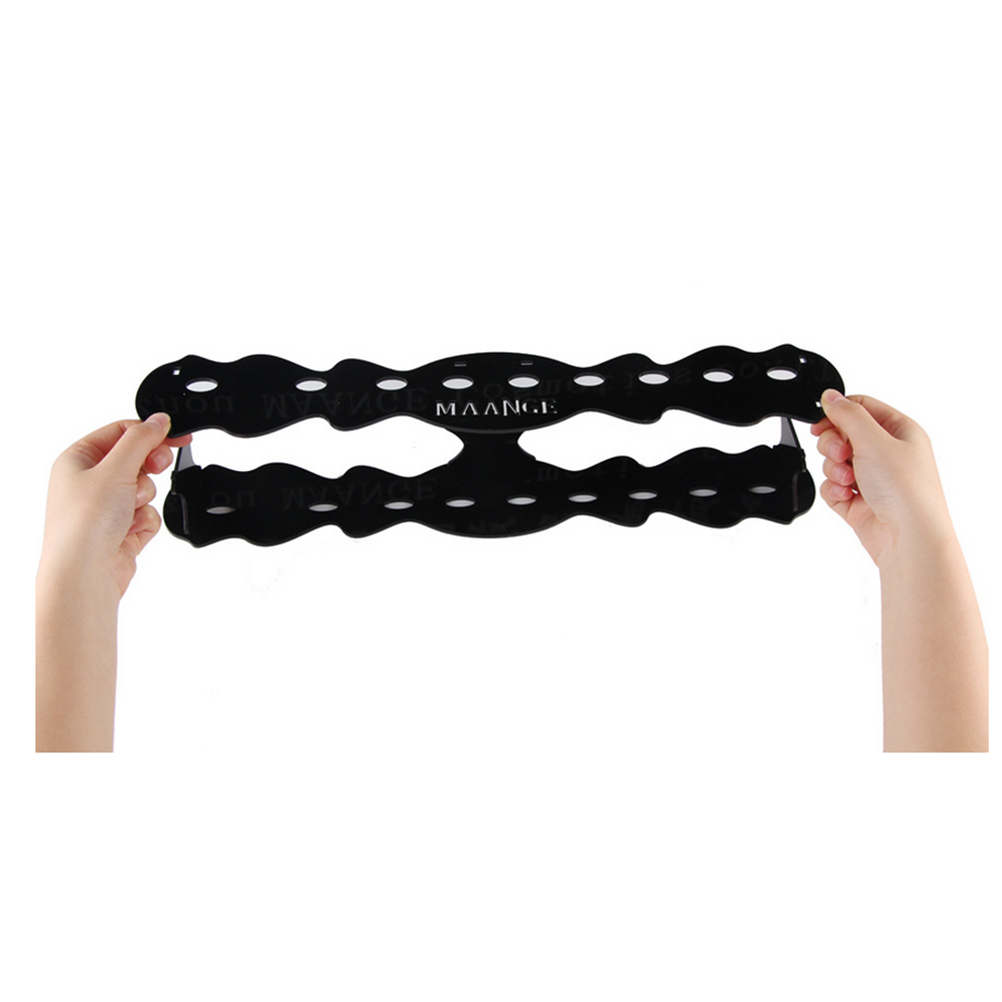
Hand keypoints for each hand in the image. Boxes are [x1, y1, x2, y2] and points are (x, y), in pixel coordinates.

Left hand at [39, 415, 191, 598]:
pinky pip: (148, 514)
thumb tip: (158, 420)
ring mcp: (105, 508)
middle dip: (148, 469)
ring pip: (145, 488)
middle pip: (136, 459)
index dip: (148, 433)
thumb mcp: (115, 469)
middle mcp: (89, 482)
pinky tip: (130, 530)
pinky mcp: (121, 530)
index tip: (175, 435)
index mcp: (77, 459)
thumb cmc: (83, 525)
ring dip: (144, 498)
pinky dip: (146, 521)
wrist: (85, 575)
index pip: (120, 432)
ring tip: (128, 510)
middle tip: (153, 469)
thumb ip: (141, 440)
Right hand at [810, 390, 952, 566]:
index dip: (838, 413)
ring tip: (848, 481)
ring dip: (834, 469)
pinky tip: (846, 496)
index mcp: (900, 431)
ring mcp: (872, 477)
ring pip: (834, 461)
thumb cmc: (906, 491)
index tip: (821, 423)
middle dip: (834, 445)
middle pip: (843, 434)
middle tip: (842, 454)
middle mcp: (887, 453)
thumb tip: (830, 396)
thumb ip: (848, 415)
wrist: (908, 538)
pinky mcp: (857, 500)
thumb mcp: (874, 441)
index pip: (862, 408)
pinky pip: (831, 486)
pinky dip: (833, 489)